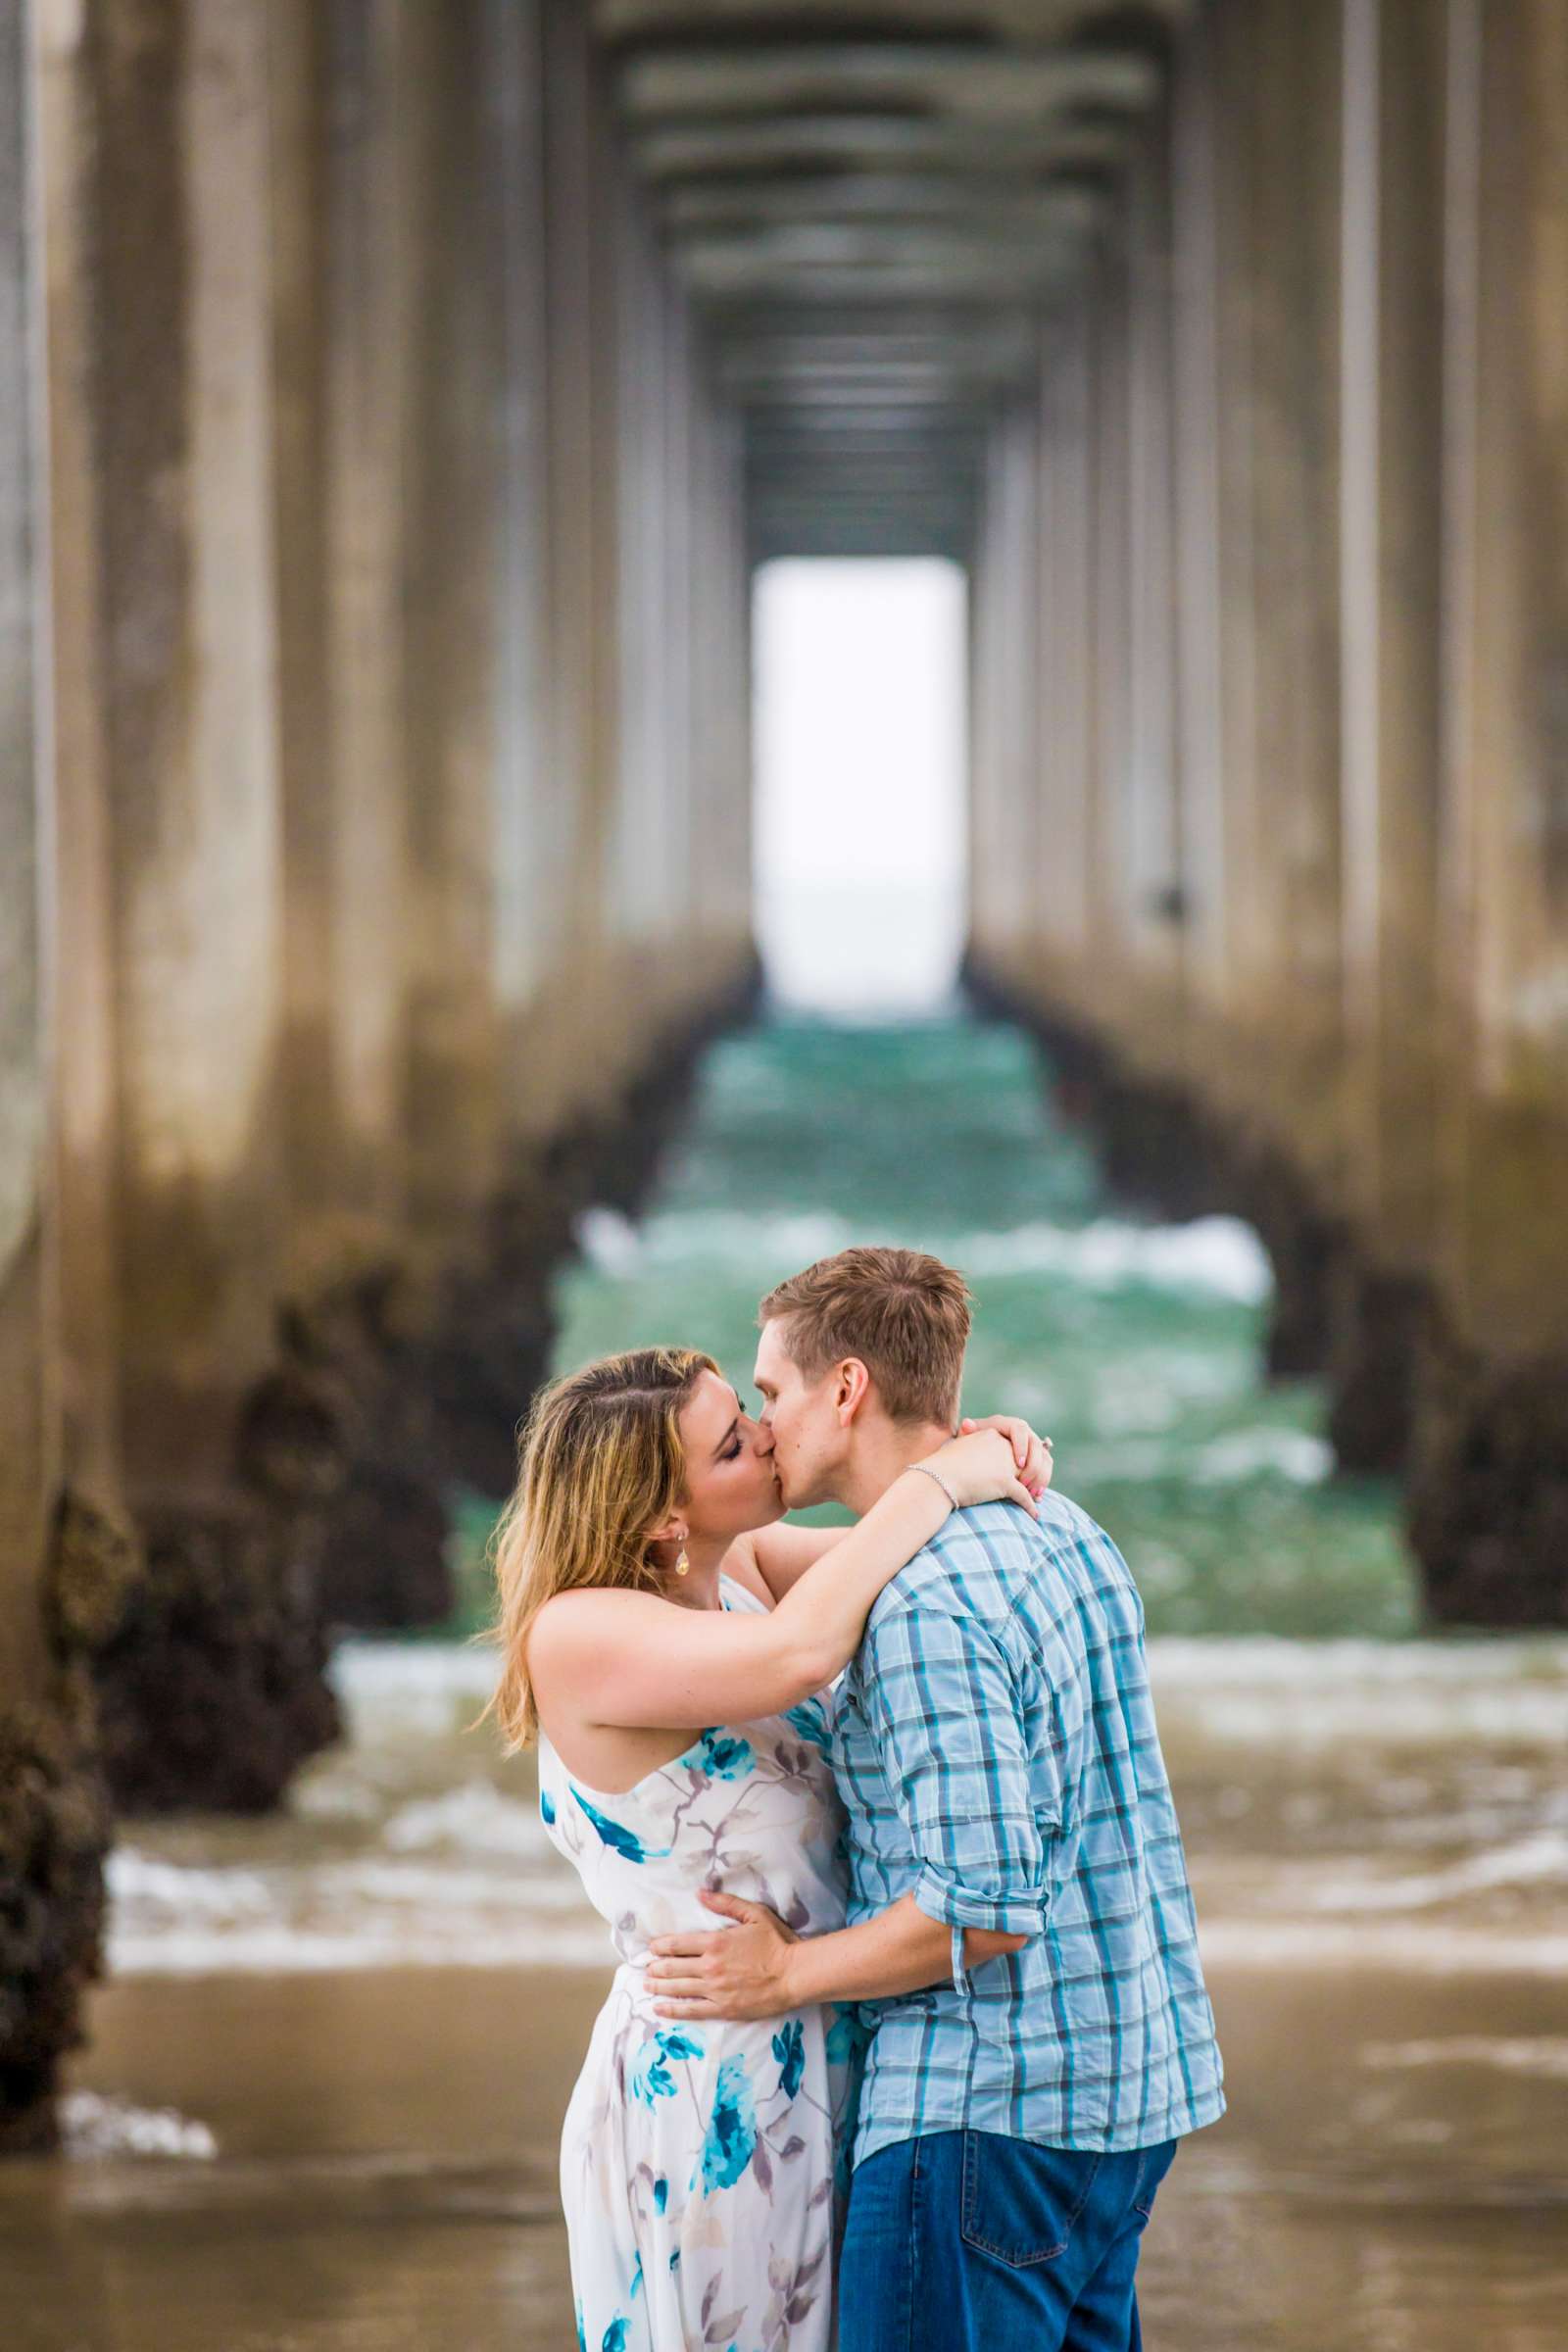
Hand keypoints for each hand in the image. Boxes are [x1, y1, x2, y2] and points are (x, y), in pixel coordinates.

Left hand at [646, 1889, 799, 2021]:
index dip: (660, 1946)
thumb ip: (726, 1903)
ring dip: (658, 1987)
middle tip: (645, 1968)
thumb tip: (700, 1894)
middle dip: (655, 1967)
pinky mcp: (722, 2009)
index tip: (651, 1948)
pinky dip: (672, 2009)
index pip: (678, 1944)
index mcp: (716, 1942)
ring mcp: (715, 1990)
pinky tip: (659, 2008)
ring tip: (646, 1985)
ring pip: (678, 1988)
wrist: (794, 1975)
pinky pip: (691, 2011)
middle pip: (672, 1967)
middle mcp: (710, 1967)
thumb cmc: (777, 1943)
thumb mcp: (754, 1914)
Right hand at [925, 1427, 1038, 1514]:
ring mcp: (1004, 1464)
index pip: (1019, 1444)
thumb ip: (974, 1449)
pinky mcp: (1004, 1481)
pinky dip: (1030, 1506)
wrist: (936, 1479)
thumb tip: (978, 1458)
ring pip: (1031, 1476)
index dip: (1026, 1459)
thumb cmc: (942, 1468)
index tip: (1024, 1472)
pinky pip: (1024, 1496)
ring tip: (1037, 1499)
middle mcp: (1001, 1446)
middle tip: (1038, 1489)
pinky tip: (1034, 1514)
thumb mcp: (960, 1449)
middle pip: (1030, 1458)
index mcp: (992, 1434)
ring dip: (1036, 1489)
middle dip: (1037, 1473)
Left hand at [959, 1413, 1052, 1501]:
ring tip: (1032, 1493)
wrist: (975, 1458)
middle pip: (1035, 1444)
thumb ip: (968, 1433)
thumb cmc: (970, 1448)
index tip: (1019, 1464)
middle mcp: (1022, 1432)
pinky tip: (1037, 1496)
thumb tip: (967, 1424)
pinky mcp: (1036, 1458)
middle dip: (1033, 1465)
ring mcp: (1031, 1445)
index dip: (1021, 1446)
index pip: (1020, 1429)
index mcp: (1006, 1424)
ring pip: (1044, 1457)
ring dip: (1041, 1476)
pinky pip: (1046, 1468)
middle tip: (1023, 1483)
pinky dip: (1043, 1482)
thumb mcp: (968, 1440)